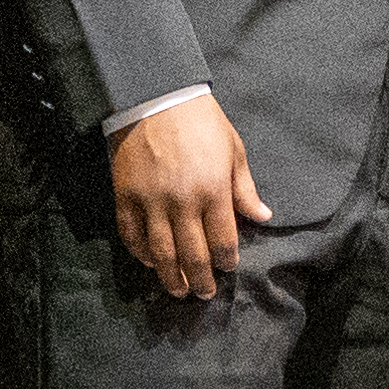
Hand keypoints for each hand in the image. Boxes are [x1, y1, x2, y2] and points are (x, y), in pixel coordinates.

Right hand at [109, 93, 267, 301]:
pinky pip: (132, 234)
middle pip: (192, 255)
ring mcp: (151, 201)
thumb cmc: (201, 121)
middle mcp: (182, 202)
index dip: (226, 260)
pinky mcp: (125, 196)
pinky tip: (150, 262)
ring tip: (178, 291)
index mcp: (213, 190)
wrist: (156, 95)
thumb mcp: (232, 150)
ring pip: (161, 253)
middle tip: (203, 293)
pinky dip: (140, 253)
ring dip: (171, 277)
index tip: (228, 267)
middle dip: (200, 279)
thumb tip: (262, 216)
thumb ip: (244, 188)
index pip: (223, 240)